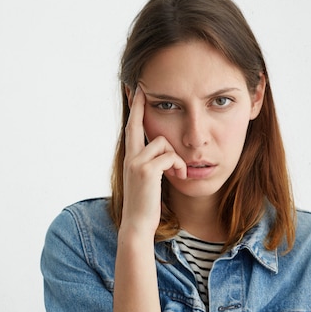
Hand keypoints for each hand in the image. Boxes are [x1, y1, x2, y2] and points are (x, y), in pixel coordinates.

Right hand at [121, 86, 186, 237]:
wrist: (138, 225)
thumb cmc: (146, 205)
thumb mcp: (148, 180)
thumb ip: (153, 163)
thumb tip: (165, 152)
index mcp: (131, 157)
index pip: (132, 127)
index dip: (134, 108)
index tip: (134, 90)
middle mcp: (130, 156)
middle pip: (136, 123)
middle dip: (139, 104)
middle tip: (140, 86)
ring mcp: (136, 162)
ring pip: (163, 142)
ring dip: (176, 157)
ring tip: (179, 174)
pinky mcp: (146, 170)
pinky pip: (170, 156)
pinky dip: (179, 166)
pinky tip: (180, 177)